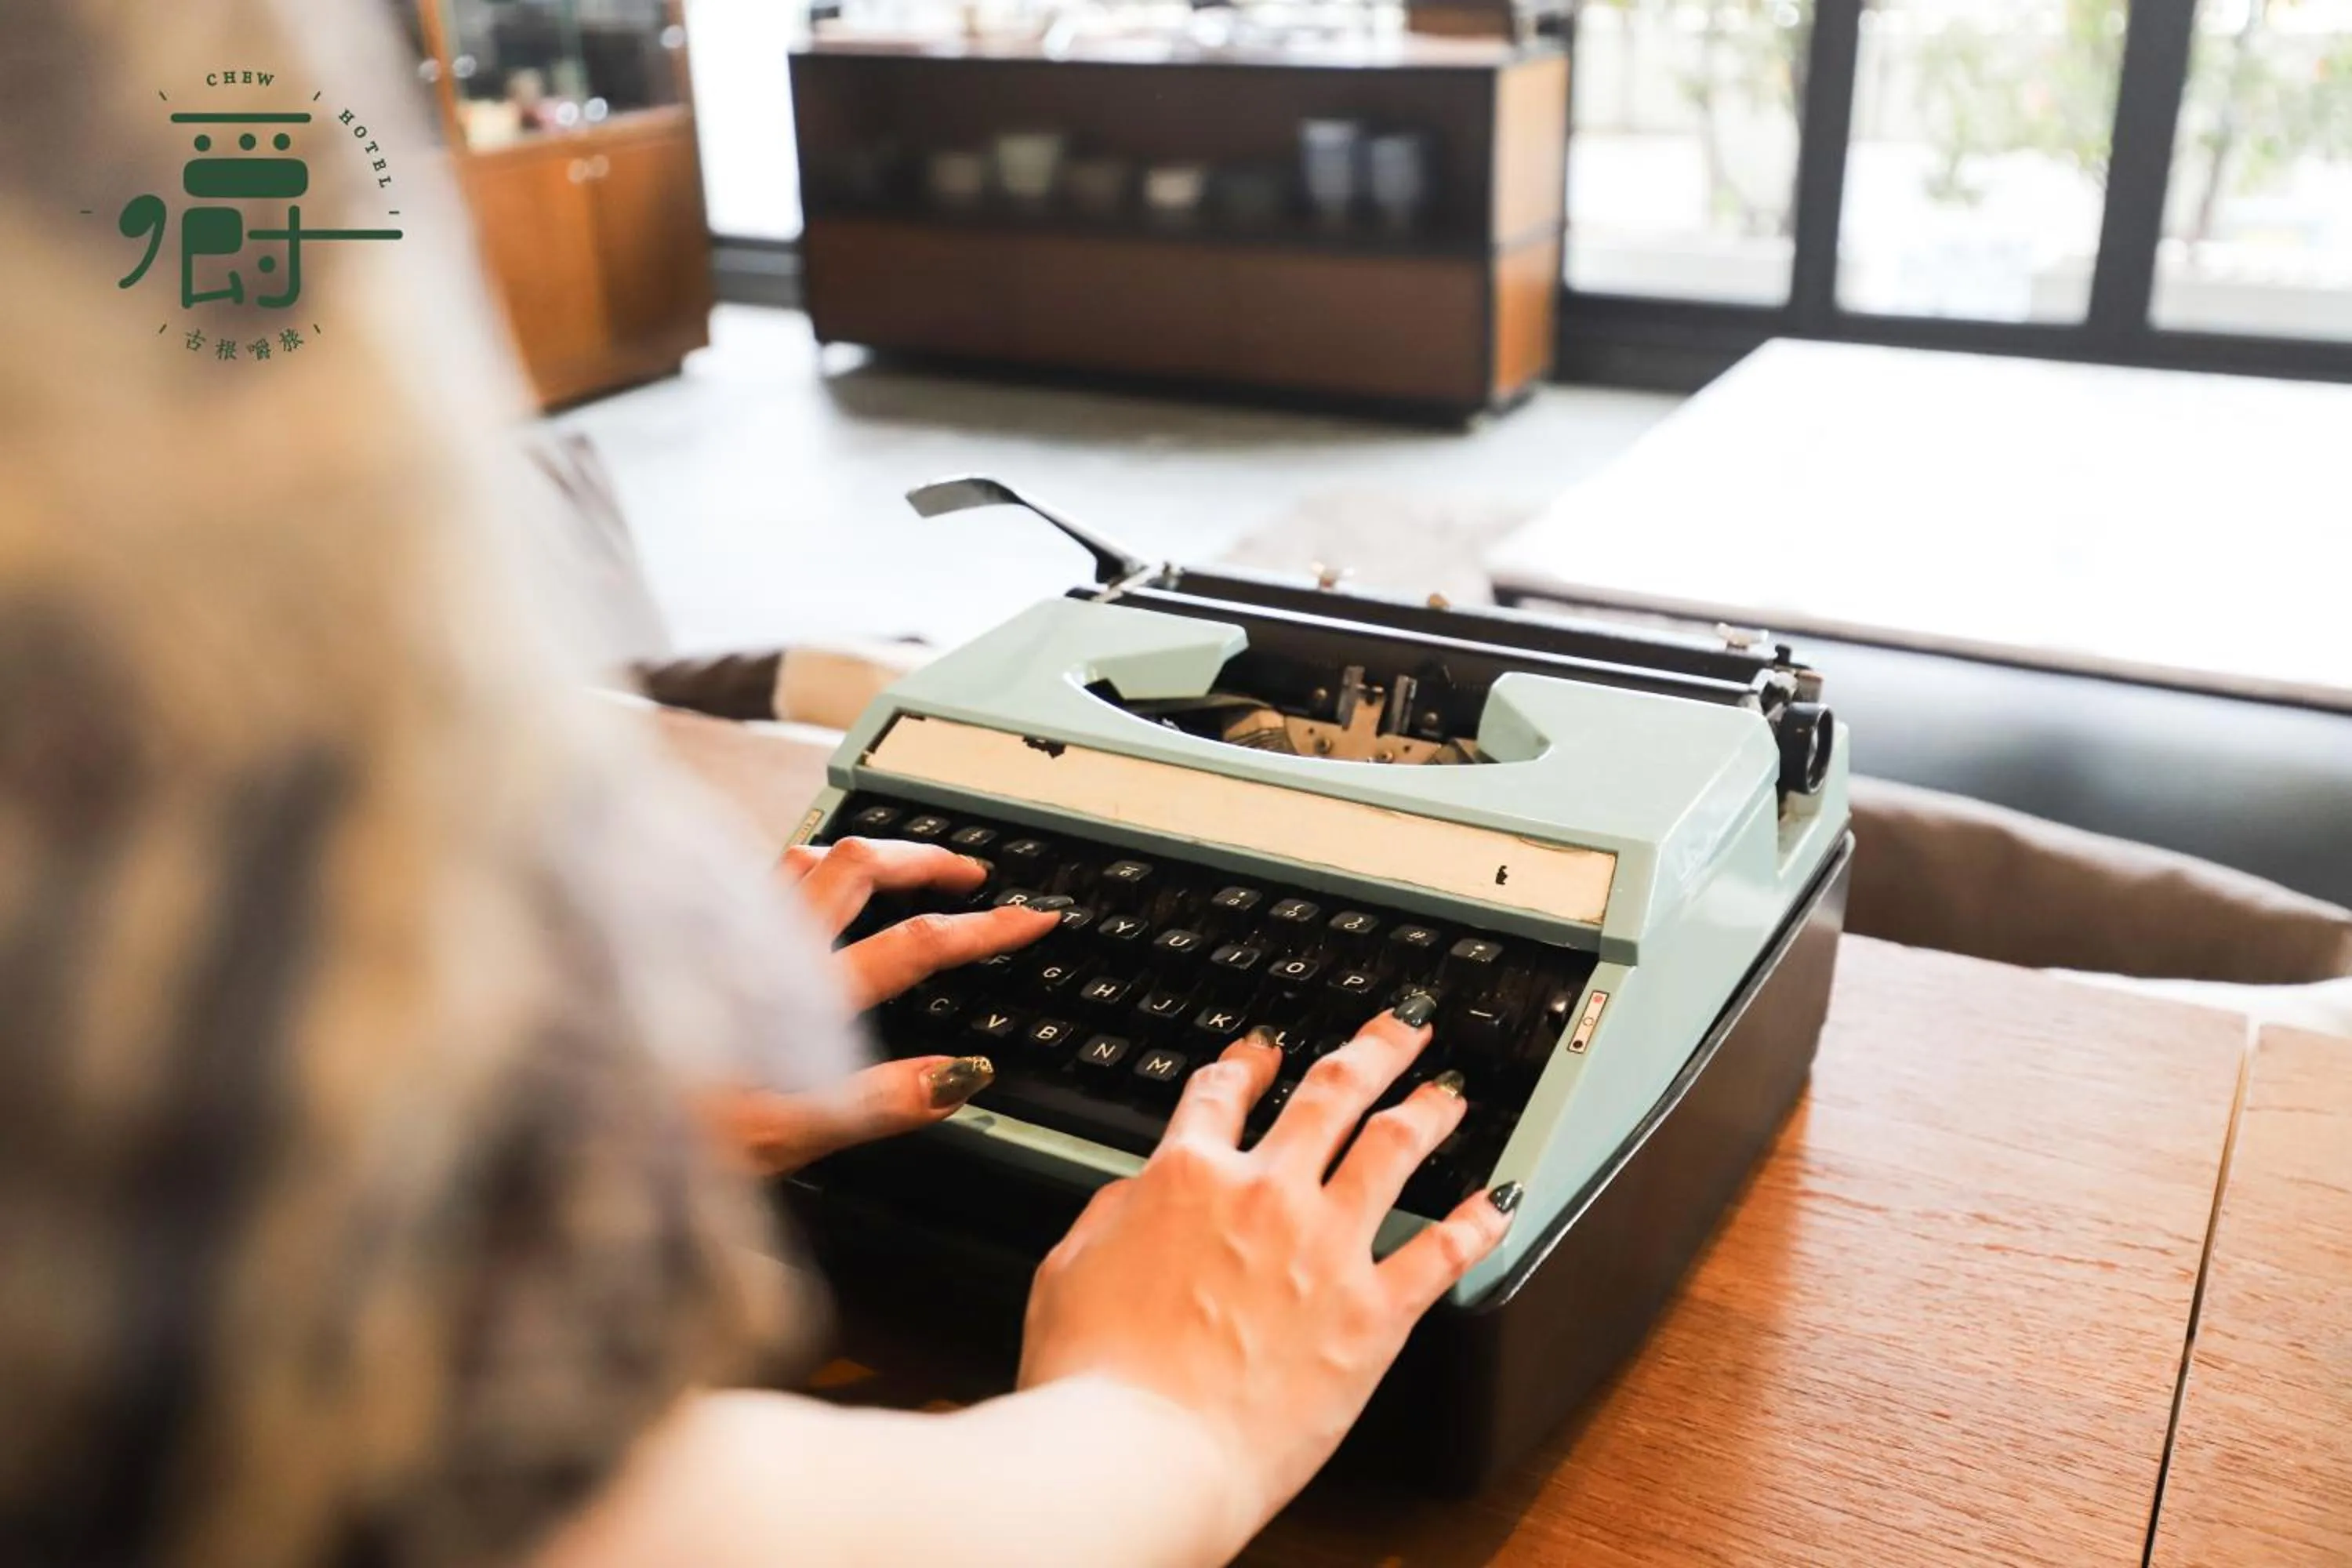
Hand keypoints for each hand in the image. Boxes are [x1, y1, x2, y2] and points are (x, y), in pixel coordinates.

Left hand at [697, 837, 1057, 1175]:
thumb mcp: (784, 1138)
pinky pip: (755, 876)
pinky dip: (799, 868)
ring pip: (805, 854)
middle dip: (929, 858)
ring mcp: (722, 929)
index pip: (916, 945)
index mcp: (802, 997)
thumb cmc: (662, 1132)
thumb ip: (878, 1103)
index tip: (1034, 918)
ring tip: (897, 866)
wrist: (560, 1111)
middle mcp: (764, 946)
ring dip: (864, 853)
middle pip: (863, 862)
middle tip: (974, 874)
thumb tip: (961, 1077)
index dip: (985, 929)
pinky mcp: (684, 930)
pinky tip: (796, 893)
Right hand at [1016, 1006, 1518, 1548]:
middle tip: (1401, 1028)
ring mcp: (1325, 1247)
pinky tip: (1496, 1203)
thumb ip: (1113, 1213)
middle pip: (1329, 1094)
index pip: (1221, 1093)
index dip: (1247, 1060)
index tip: (1266, 1050)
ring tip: (1449, 1093)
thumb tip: (1141, 1191)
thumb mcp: (1067, 1267)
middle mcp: (1264, 1194)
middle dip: (1371, 1048)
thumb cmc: (1095, 1377)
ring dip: (1428, 1110)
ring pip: (1393, 1147)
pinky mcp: (1372, 1312)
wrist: (1141, 1451)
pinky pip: (1441, 1253)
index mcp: (1184, 1178)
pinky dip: (1477, 1223)